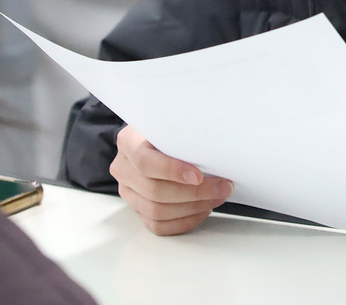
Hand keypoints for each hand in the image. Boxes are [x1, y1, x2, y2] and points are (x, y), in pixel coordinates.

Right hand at [110, 125, 233, 234]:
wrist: (154, 136)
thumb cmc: (169, 127)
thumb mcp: (172, 120)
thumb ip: (184, 130)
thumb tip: (215, 142)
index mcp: (128, 142)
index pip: (145, 162)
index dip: (172, 171)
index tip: (198, 176)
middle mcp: (122, 168)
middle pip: (154, 191)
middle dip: (194, 193)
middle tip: (223, 187)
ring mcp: (127, 191)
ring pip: (156, 211)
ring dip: (193, 208)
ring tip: (217, 197)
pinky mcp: (137, 208)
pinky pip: (158, 225)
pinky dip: (184, 221)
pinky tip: (203, 210)